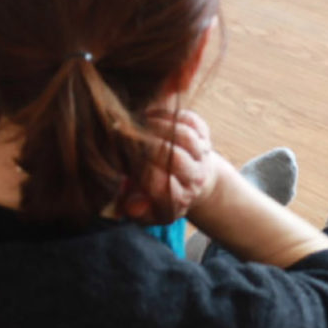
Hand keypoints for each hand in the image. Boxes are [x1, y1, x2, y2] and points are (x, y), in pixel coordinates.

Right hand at [119, 109, 217, 223]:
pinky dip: (170, 115)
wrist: (192, 183)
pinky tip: (151, 117)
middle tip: (126, 136)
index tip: (123, 159)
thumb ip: (136, 210)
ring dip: (159, 126)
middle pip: (175, 158)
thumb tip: (133, 205)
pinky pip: (191, 120)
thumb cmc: (159, 197)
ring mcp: (202, 156)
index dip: (141, 170)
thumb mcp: (146, 212)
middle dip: (149, 145)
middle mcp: (195, 178)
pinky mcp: (204, 136)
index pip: (161, 185)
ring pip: (185, 136)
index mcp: (178, 199)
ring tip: (138, 124)